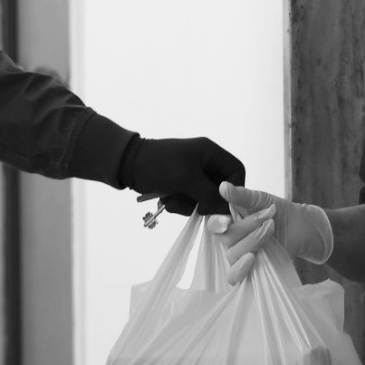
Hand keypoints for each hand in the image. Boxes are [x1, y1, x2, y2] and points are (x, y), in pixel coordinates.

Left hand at [125, 136, 244, 216]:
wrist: (128, 165)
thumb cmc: (159, 165)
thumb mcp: (186, 179)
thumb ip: (209, 195)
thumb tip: (227, 212)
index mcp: (210, 152)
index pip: (236, 171)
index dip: (234, 189)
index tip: (223, 204)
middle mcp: (205, 163)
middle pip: (221, 189)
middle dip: (206, 201)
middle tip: (196, 206)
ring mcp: (193, 176)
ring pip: (205, 200)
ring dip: (189, 204)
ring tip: (173, 198)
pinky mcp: (182, 187)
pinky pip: (191, 202)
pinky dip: (180, 204)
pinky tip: (167, 199)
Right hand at [207, 182, 332, 283]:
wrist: (302, 227)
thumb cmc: (279, 211)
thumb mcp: (261, 199)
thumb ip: (241, 196)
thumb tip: (223, 186)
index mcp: (228, 220)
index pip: (213, 224)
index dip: (216, 223)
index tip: (226, 221)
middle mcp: (230, 238)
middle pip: (226, 238)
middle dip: (248, 227)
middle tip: (268, 218)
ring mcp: (239, 255)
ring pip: (233, 254)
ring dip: (253, 241)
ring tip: (271, 229)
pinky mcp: (249, 270)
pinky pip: (234, 276)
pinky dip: (240, 269)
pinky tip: (252, 259)